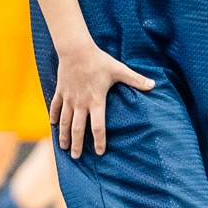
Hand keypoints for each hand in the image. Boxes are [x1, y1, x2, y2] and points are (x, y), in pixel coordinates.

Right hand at [49, 40, 152, 158]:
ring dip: (63, 135)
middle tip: (77, 157)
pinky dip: (54, 116)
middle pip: (77, 129)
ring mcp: (69, 98)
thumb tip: (154, 84)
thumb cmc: (99, 60)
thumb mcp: (119, 70)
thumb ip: (135, 79)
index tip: (99, 152)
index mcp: (96, 101)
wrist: (76, 50)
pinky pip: (55, 106)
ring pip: (64, 121)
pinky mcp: (60, 91)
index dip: (99, 140)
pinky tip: (54, 124)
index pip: (98, 126)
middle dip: (77, 144)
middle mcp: (81, 103)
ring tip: (63, 147)